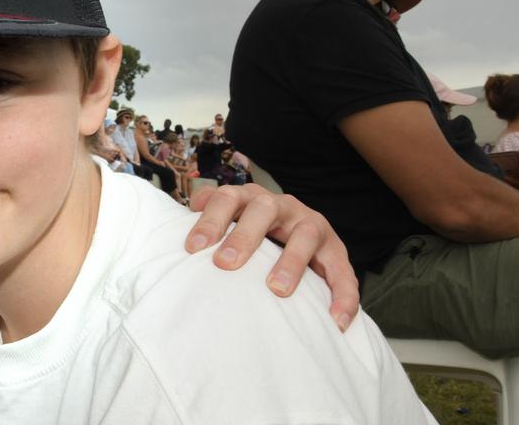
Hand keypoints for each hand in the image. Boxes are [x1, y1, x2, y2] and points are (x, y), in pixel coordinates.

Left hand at [187, 184, 358, 331]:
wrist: (295, 232)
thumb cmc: (249, 233)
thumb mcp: (228, 223)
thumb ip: (205, 223)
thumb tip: (176, 234)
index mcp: (249, 198)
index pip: (225, 199)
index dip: (209, 220)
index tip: (192, 248)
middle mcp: (282, 206)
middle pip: (262, 209)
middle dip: (244, 236)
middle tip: (225, 264)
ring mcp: (311, 224)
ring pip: (305, 235)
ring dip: (291, 262)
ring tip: (277, 290)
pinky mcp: (336, 250)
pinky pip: (342, 272)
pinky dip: (342, 295)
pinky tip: (335, 321)